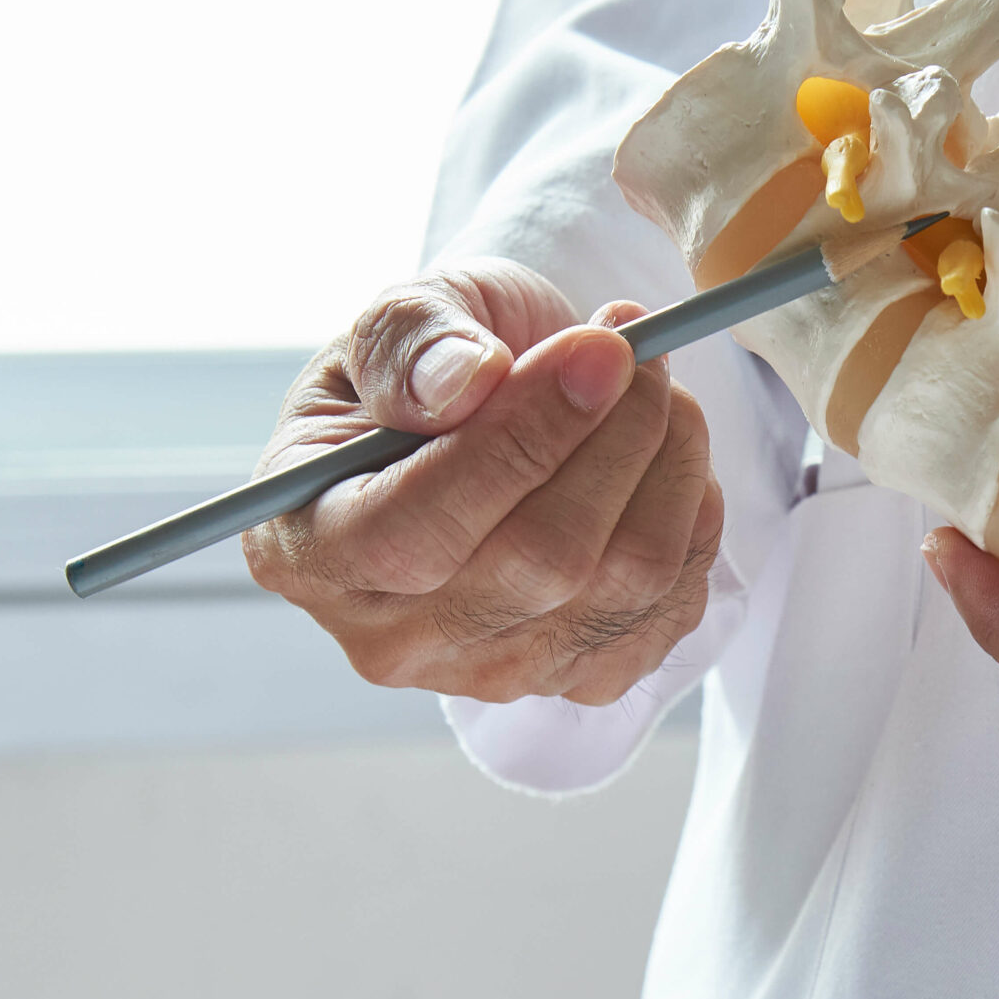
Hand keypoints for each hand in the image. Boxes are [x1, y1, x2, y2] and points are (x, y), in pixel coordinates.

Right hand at [245, 259, 722, 703]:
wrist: (488, 411)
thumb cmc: (431, 366)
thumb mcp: (399, 318)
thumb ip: (412, 342)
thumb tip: (466, 382)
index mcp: (308, 549)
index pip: (414, 537)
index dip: (520, 443)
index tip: (597, 352)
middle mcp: (390, 637)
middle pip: (539, 565)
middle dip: (614, 437)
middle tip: (636, 349)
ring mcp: (490, 673)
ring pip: (623, 583)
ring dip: (667, 464)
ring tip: (656, 386)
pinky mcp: (579, 679)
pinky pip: (669, 607)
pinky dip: (689, 516)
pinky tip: (663, 458)